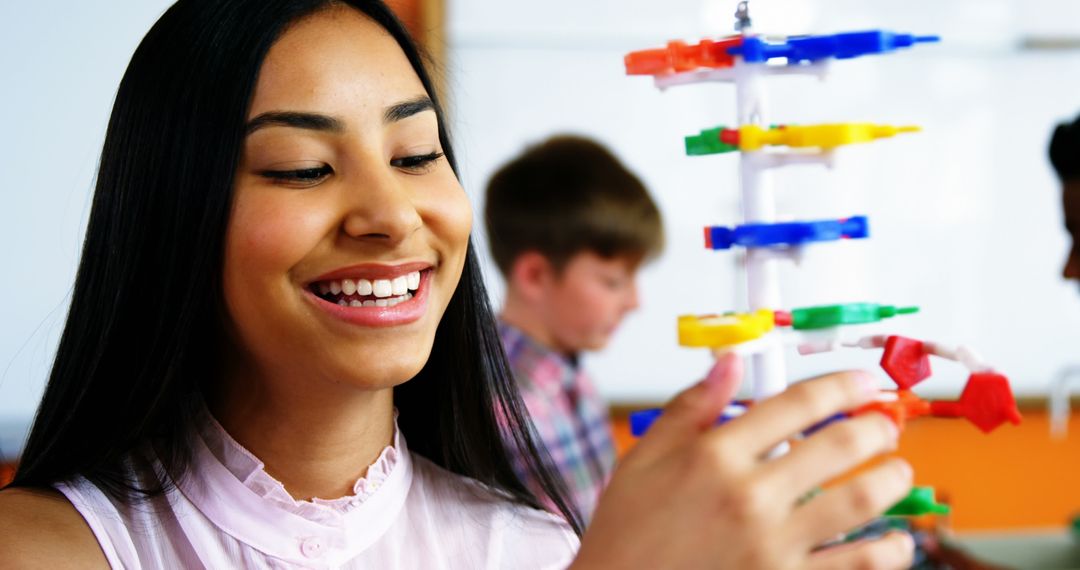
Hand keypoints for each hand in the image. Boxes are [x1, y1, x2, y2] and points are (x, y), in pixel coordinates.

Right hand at [572, 353, 913, 568]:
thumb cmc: (628, 535)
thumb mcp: (644, 459)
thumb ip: (691, 407)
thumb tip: (729, 360)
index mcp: (714, 456)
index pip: (797, 403)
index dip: (843, 386)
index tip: (863, 383)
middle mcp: (749, 497)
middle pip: (840, 446)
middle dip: (877, 429)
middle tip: (886, 426)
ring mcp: (772, 547)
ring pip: (860, 503)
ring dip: (892, 481)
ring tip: (898, 472)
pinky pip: (859, 566)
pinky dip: (889, 550)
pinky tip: (896, 540)